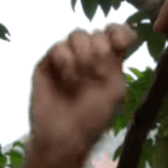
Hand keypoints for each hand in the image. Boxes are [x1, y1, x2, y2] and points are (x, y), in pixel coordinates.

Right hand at [28, 23, 136, 167]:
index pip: (117, 33)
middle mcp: (90, 56)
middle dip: (99, 51)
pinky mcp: (48, 62)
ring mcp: (68, 58)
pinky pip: (58, 47)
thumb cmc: (92, 118)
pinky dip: (65, 62)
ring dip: (82, 56)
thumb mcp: (115, 90)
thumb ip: (117, 62)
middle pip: (97, 32)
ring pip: (78, 34)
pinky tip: (66, 79)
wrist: (63, 136)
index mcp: (110, 62)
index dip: (119, 31)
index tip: (119, 43)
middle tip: (96, 74)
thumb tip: (118, 37)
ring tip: (80, 79)